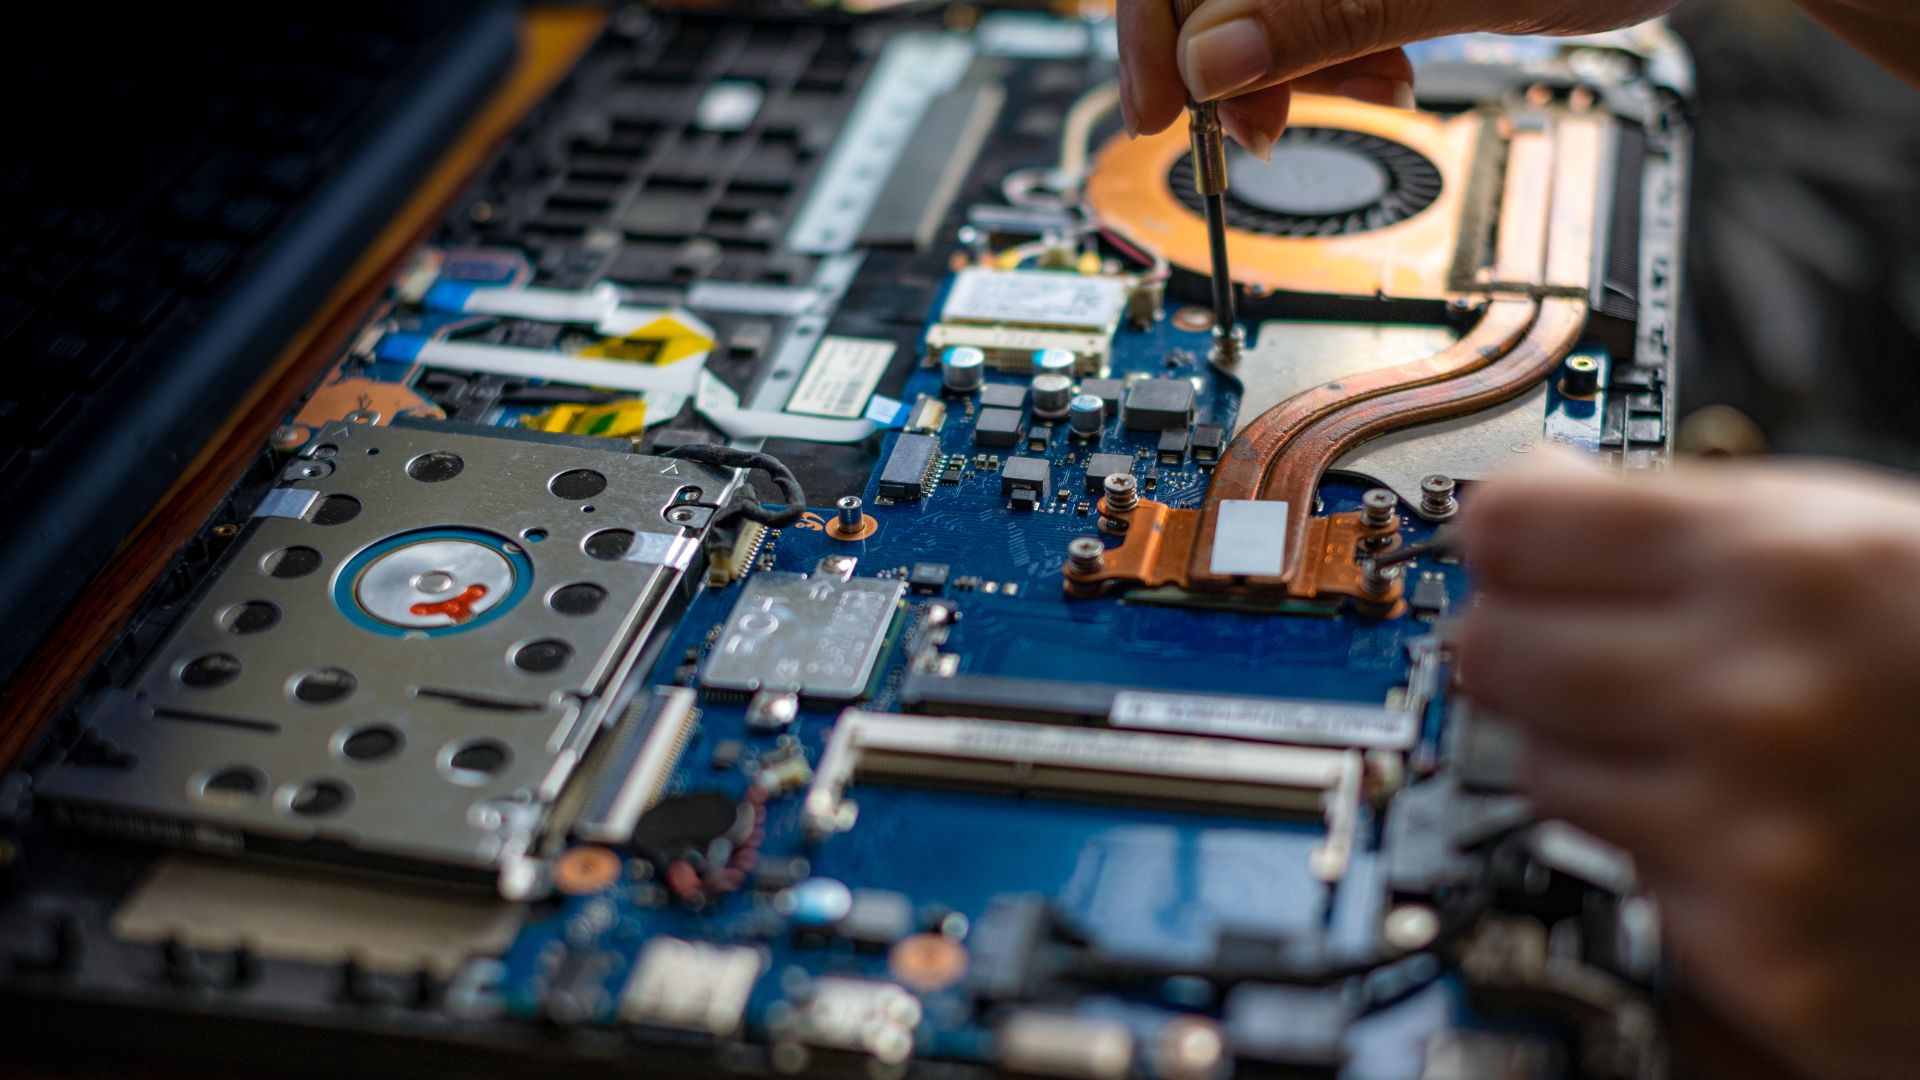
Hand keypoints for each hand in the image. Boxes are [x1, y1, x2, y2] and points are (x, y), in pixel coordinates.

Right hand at [1116, 0, 1677, 156]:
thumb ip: (1322, 13)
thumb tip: (1208, 63)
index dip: (1155, 26)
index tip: (1163, 109)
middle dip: (1229, 58)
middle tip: (1270, 126)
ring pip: (1256, 1)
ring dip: (1289, 66)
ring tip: (1368, 96)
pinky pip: (1309, 6)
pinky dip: (1333, 53)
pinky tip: (1384, 76)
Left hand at [1456, 453, 1919, 1079]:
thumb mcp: (1871, 548)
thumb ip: (1695, 525)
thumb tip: (1526, 510)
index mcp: (1792, 567)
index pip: (1514, 525)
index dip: (1507, 535)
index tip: (1510, 549)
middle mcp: (1759, 701)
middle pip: (1491, 650)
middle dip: (1527, 645)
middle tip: (1584, 652)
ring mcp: (1752, 838)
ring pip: (1536, 769)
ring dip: (1591, 758)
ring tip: (1703, 750)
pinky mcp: (1760, 956)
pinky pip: (1619, 876)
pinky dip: (1665, 859)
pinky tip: (1755, 837)